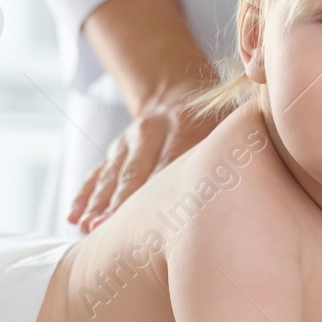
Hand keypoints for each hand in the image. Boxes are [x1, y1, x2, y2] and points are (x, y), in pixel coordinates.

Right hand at [70, 84, 228, 232]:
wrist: (177, 92)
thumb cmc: (214, 123)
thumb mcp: (227, 127)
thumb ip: (234, 152)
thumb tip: (248, 194)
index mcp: (185, 125)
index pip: (170, 164)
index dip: (157, 193)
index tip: (150, 222)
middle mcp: (151, 130)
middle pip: (134, 172)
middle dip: (119, 202)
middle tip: (106, 229)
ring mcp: (129, 140)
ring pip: (111, 175)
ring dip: (98, 203)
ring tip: (87, 228)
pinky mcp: (115, 149)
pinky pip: (96, 173)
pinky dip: (85, 195)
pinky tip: (73, 216)